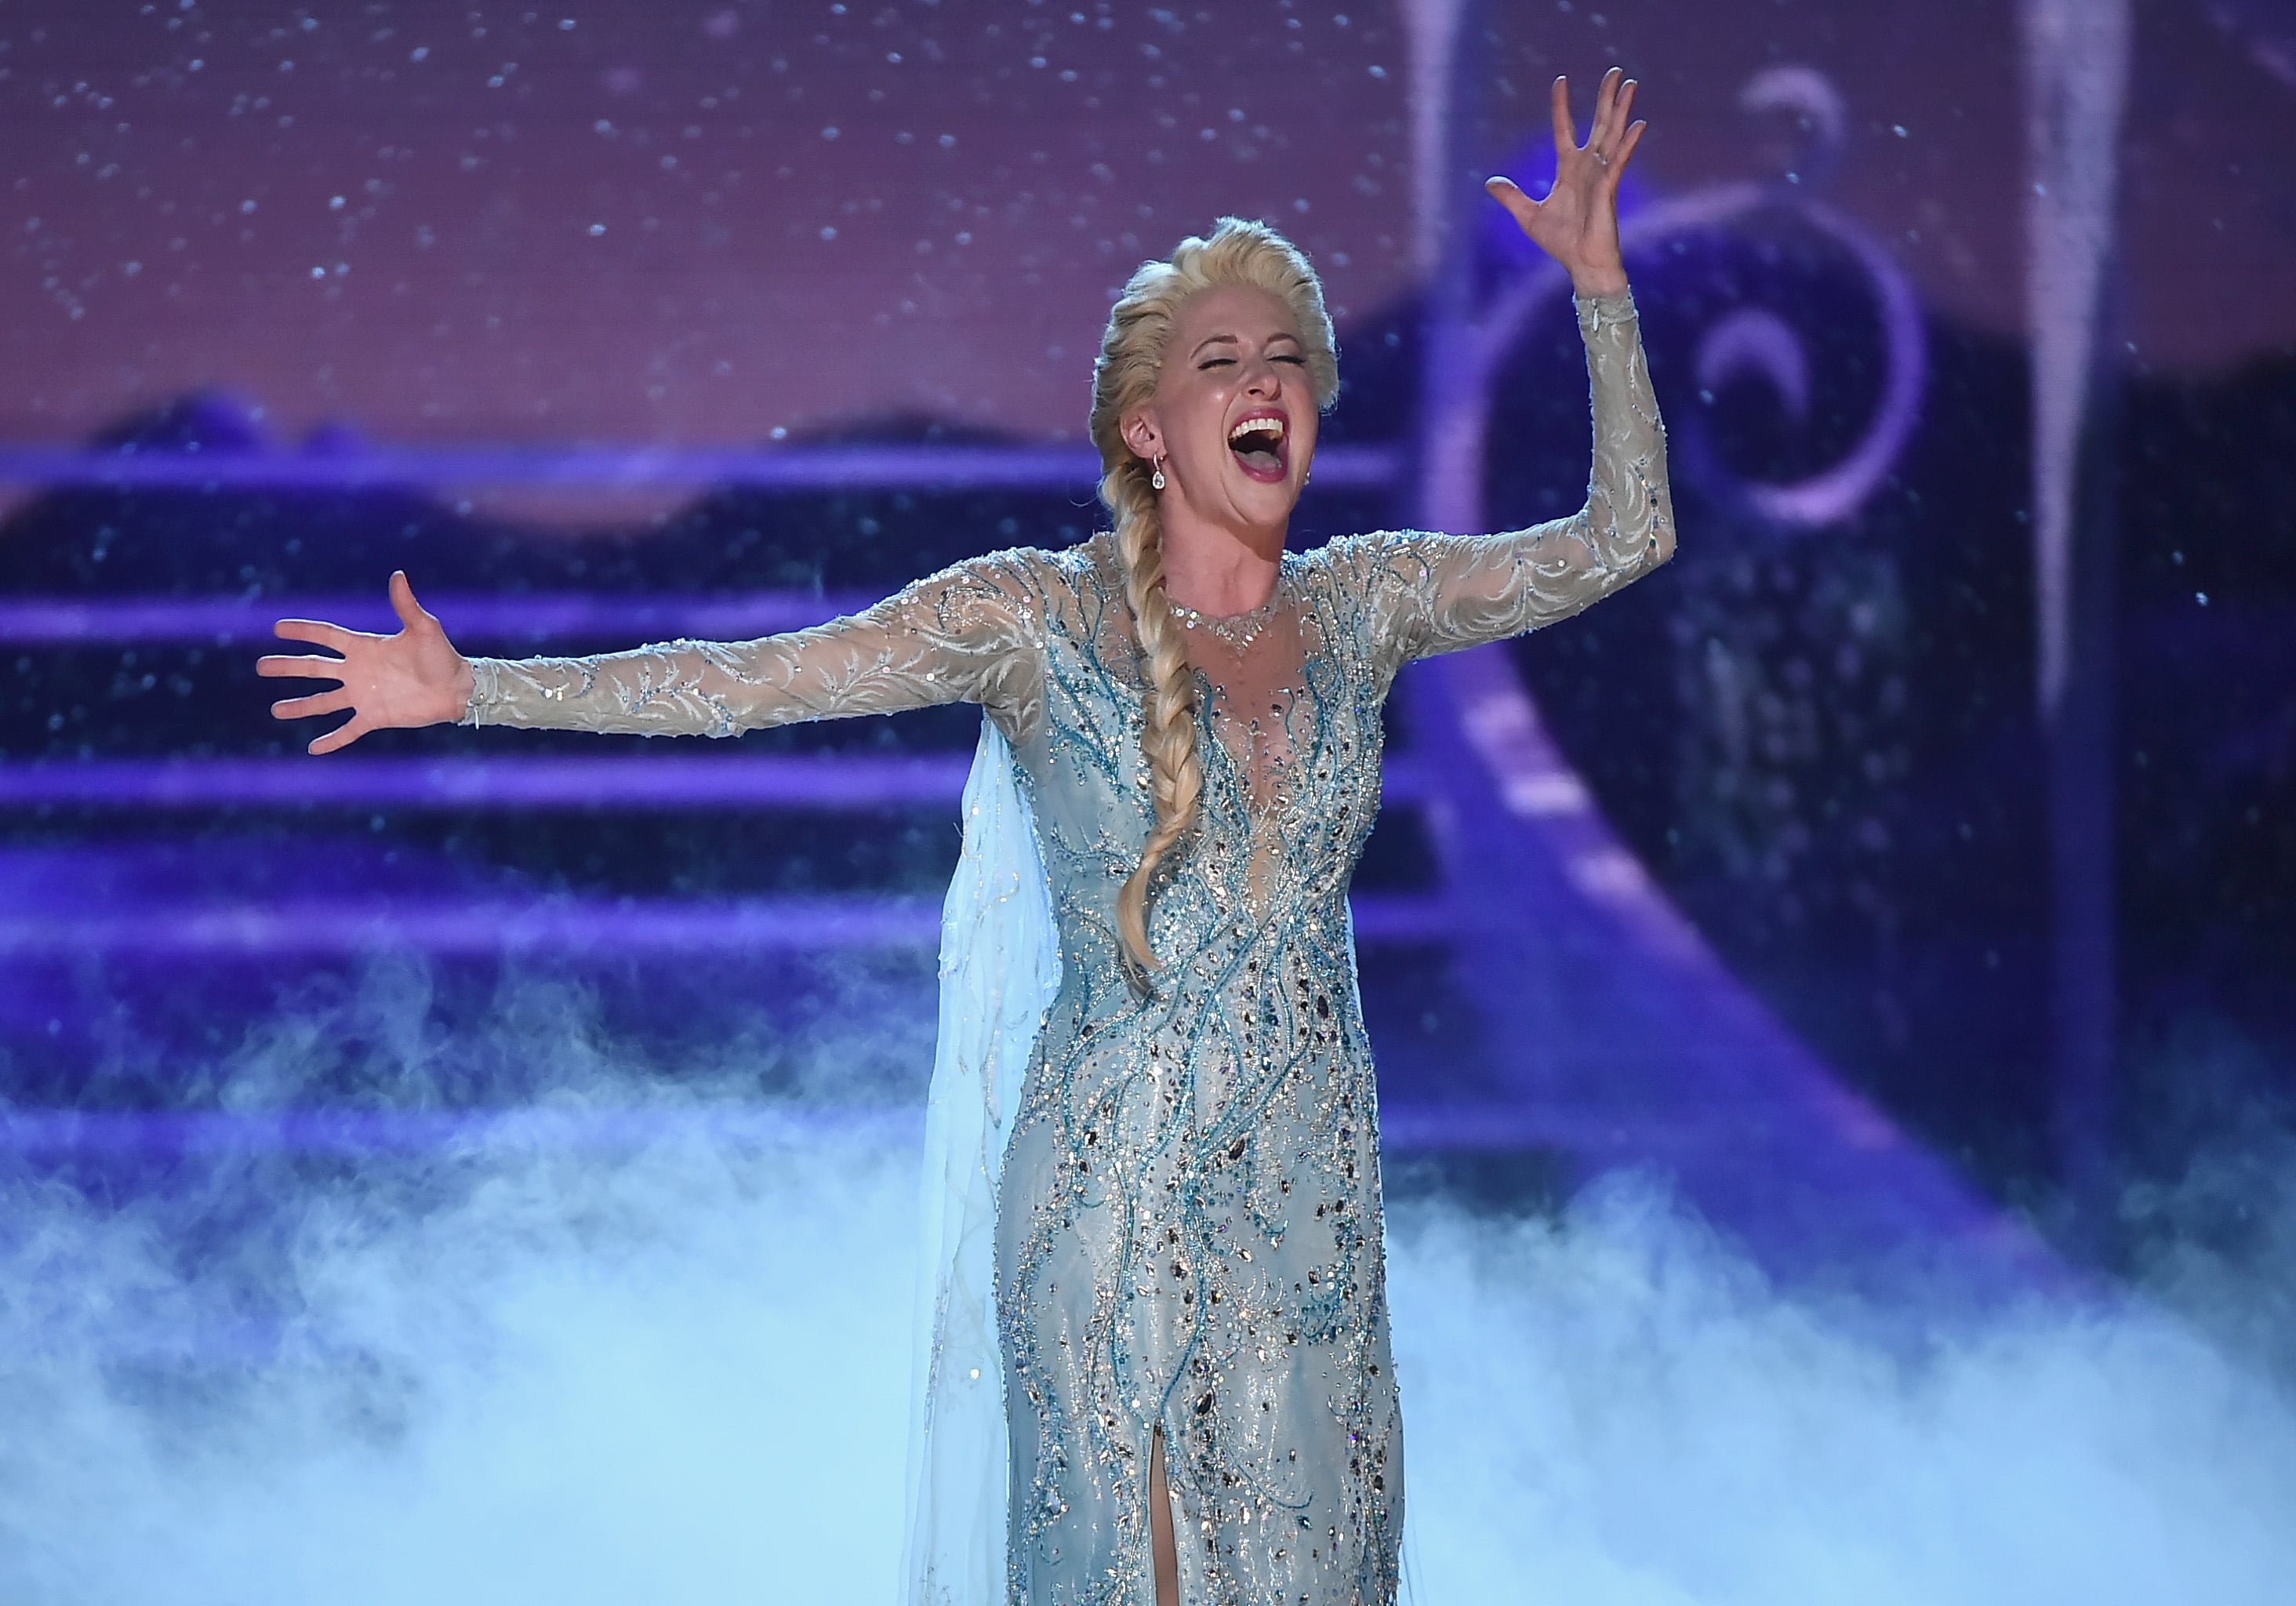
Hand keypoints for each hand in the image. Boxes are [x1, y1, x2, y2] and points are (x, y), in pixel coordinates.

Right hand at [257, 570, 474, 754]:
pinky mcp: (375, 717)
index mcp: (365, 647)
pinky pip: (348, 730)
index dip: (303, 631)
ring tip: (275, 710)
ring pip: (324, 701)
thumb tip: (398, 575)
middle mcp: (359, 671)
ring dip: (300, 706)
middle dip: (288, 667)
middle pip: (315, 668)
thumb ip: (406, 605)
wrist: (458, 688)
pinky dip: (332, 740)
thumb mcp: (424, 628)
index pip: (327, 636)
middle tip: (260, 666)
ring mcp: (364, 695)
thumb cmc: (442, 655)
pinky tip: (313, 749)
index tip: (277, 628)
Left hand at [1486, 67, 1644, 297]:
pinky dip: (1628, 143)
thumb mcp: (1527, 216)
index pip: (1564, 128)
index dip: (1561, 105)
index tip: (1561, 80)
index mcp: (1568, 169)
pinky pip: (1619, 161)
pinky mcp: (1610, 188)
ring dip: (1621, 110)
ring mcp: (1601, 175)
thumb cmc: (1561, 243)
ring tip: (1630, 84)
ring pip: (1613, 134)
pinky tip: (1637, 124)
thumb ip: (1511, 197)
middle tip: (1614, 71)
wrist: (1581, 265)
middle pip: (1598, 123)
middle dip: (1605, 98)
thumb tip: (1490, 182)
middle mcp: (1588, 166)